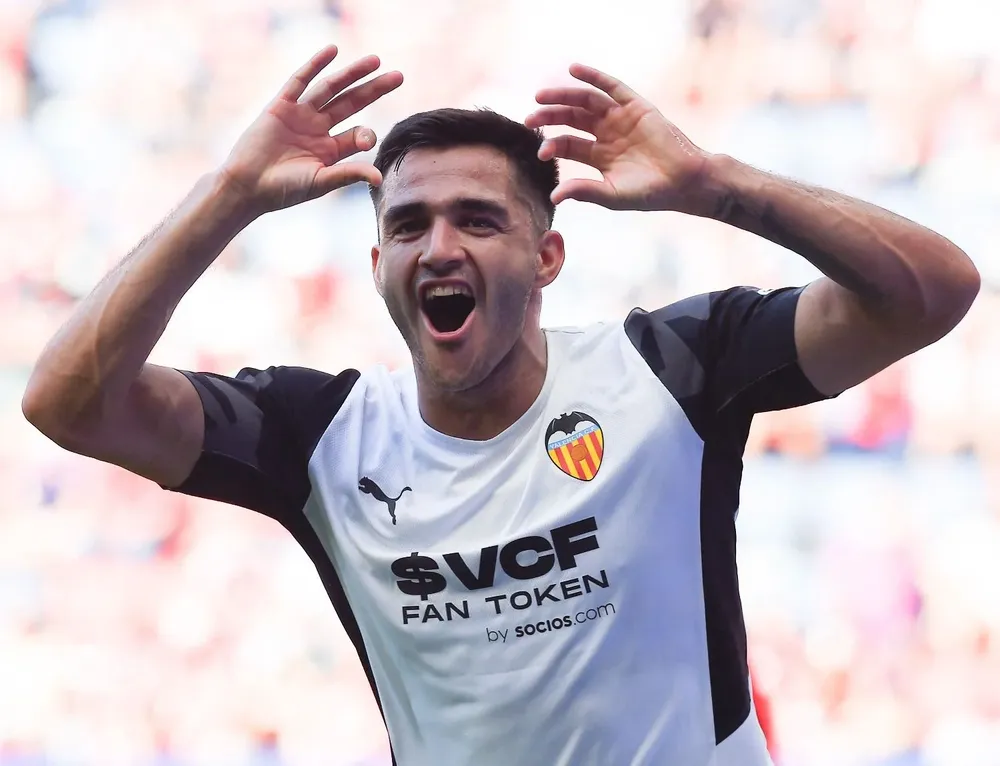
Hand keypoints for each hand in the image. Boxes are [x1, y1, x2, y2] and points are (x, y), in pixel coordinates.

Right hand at [218, 46, 402, 214]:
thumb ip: (348, 174)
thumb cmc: (283, 190)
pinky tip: (332, 51)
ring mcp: (301, 115)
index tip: (367, 140)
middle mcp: (319, 129)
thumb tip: (379, 177)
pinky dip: (315, 65)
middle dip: (374, 90)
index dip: (367, 134)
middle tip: (398, 76)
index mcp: (331, 150)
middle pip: (352, 103)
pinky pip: (300, 81)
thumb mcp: (320, 182)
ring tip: (375, 60)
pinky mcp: (281, 106)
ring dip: (352, 74)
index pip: (358, 134)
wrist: (247, 185)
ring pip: (331, 89)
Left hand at [526, 65, 713, 213]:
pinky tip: (574, 70)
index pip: (569, 144)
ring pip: (586, 101)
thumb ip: (584, 192)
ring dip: (563, 95)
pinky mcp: (636, 106)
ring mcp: (621, 118)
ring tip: (541, 96)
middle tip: (529, 118)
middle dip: (550, 116)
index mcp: (600, 156)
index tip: (541, 151)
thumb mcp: (612, 195)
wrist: (685, 181)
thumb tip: (553, 196)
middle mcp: (607, 134)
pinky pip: (612, 87)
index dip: (552, 145)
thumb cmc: (651, 193)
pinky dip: (593, 76)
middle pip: (572, 119)